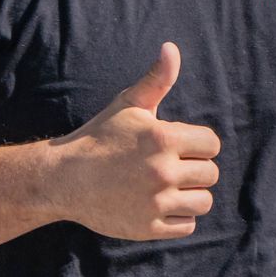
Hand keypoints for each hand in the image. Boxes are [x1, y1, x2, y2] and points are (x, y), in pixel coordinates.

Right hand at [48, 42, 220, 239]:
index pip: (212, 144)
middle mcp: (162, 172)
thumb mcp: (128, 104)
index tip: (178, 146)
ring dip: (191, 195)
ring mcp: (155, 203)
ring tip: (169, 187)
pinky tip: (160, 205)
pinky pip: (187, 225)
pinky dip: (179, 218)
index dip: (198, 144)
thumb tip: (171, 48)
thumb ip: (157, 79)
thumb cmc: (101, 137)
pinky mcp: (148, 228)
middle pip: (210, 173)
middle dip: (195, 169)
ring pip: (203, 202)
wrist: (63, 179)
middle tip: (171, 167)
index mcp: (163, 139)